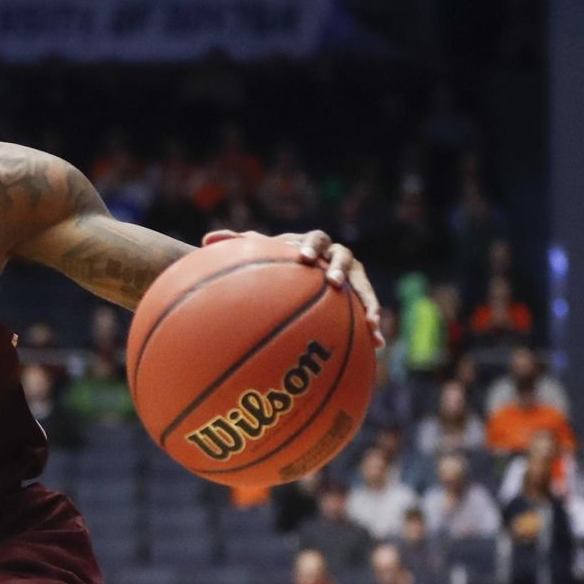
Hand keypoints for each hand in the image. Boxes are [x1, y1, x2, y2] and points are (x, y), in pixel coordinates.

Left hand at [207, 229, 384, 348]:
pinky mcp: (359, 297)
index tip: (302, 257)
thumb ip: (236, 245)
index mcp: (315, 245)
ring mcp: (352, 277)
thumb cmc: (277, 264)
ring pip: (363, 286)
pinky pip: (367, 312)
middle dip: (339, 269)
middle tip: (333, 281)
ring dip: (367, 300)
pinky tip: (376, 345)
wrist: (301, 273)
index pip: (316, 239)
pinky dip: (372, 326)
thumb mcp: (259, 256)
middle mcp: (337, 257)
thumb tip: (206, 240)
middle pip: (344, 258)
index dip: (311, 246)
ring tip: (369, 319)